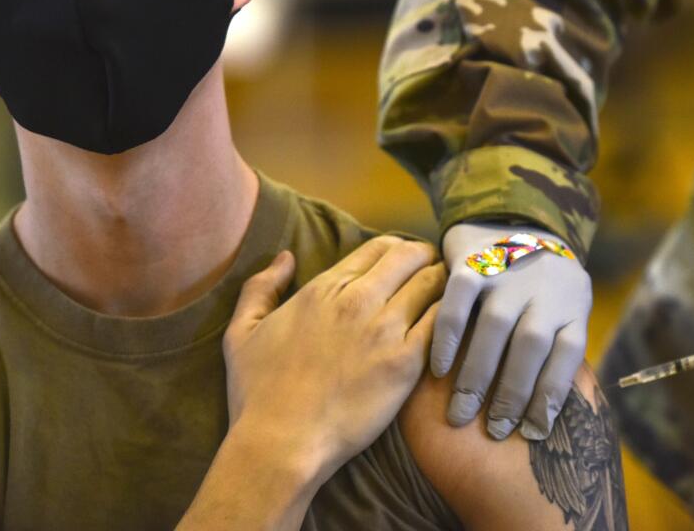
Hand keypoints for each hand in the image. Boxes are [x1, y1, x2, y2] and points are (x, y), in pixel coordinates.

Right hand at [223, 237, 444, 481]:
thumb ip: (260, 287)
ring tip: (449, 299)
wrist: (281, 444)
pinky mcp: (405, 362)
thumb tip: (285, 257)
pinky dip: (451, 318)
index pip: (377, 248)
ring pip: (432, 283)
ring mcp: (383, 329)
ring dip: (443, 285)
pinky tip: (453, 328)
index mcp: (322, 289)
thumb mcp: (240, 332)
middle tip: (433, 274)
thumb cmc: (257, 394)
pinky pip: (442, 323)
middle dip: (425, 259)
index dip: (397, 251)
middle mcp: (356, 300)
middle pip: (410, 256)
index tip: (405, 263)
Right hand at [436, 221, 590, 441]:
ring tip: (461, 412)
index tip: (533, 431)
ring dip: (477, 375)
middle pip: (531, 345)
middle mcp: (544, 287)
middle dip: (511, 394)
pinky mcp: (474, 262)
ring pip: (495, 327)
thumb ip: (557, 346)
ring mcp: (508, 272)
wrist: (514, 219)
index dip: (551, 395)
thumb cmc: (542, 285)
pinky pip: (458, 301)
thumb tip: (543, 412)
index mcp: (572, 304)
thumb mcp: (566, 307)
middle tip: (492, 430)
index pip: (568, 355)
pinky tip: (437, 368)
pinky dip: (447, 337)